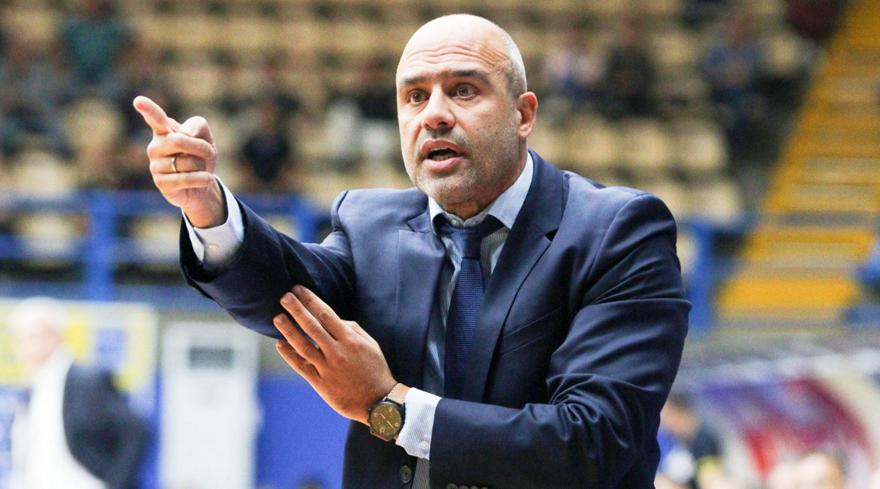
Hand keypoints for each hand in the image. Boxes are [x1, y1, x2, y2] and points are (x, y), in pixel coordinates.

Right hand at [132, 95, 225, 227]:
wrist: (202, 184)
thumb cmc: (200, 156)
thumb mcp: (206, 137)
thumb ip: (197, 125)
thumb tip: (185, 134)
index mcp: (164, 130)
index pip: (155, 117)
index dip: (148, 109)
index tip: (138, 101)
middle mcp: (155, 146)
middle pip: (179, 140)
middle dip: (202, 148)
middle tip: (208, 154)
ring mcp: (155, 165)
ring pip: (187, 162)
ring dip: (203, 166)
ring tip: (199, 169)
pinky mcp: (161, 183)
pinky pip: (186, 178)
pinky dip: (203, 179)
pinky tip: (206, 179)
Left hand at [273, 285, 397, 424]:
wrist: (378, 401)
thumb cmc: (375, 369)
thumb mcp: (370, 344)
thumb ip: (352, 329)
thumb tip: (333, 319)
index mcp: (350, 340)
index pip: (326, 314)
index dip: (311, 300)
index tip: (299, 289)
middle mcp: (337, 352)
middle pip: (312, 326)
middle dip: (297, 310)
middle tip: (284, 296)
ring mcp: (328, 368)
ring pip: (304, 346)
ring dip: (289, 330)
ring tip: (277, 317)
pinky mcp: (321, 384)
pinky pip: (302, 367)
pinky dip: (289, 355)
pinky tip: (280, 344)